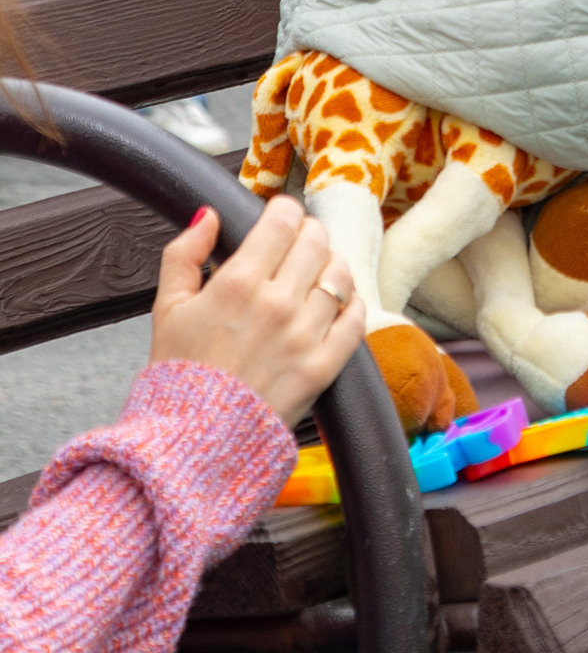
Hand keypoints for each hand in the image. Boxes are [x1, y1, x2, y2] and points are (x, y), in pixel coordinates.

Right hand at [150, 198, 365, 428]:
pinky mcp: (324, 367)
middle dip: (309, 234)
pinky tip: (335, 305)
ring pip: (339, 275)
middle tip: (299, 243)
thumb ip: (184, 254)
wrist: (193, 442)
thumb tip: (208, 215)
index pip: (283, 221)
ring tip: (316, 274)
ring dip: (331, 266)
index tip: (282, 216)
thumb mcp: (166, 309)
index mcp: (237, 284)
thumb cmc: (179, 376)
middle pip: (316, 241)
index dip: (286, 210)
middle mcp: (276, 305)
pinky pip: (355, 319)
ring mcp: (304, 336)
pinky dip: (351, 304)